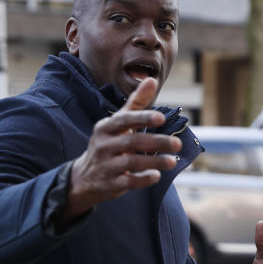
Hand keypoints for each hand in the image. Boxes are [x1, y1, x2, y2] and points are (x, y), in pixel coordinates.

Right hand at [62, 78, 180, 221]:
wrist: (85, 176)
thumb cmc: (109, 143)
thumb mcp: (118, 122)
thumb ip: (136, 103)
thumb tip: (151, 79)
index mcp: (106, 127)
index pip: (125, 120)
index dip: (143, 118)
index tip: (162, 118)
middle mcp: (103, 145)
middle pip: (132, 142)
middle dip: (156, 142)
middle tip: (177, 143)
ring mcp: (105, 165)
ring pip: (131, 163)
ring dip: (154, 162)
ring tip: (173, 161)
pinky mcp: (110, 184)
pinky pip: (128, 182)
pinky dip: (143, 179)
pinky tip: (157, 176)